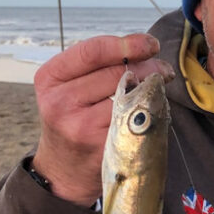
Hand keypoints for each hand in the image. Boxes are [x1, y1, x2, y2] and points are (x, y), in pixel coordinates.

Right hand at [31, 33, 172, 205]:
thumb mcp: (68, 87)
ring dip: (153, 90)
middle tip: (164, 69)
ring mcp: (81, 127)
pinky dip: (152, 113)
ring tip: (159, 88)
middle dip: (149, 66)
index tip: (151, 44)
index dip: (128, 44)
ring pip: (130, 97)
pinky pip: (137, 121)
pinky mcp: (102, 147)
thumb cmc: (72, 117)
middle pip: (116, 73)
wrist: (63, 169)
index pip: (93, 51)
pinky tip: (153, 111)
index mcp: (50, 78)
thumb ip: (96, 65)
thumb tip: (145, 49)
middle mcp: (61, 102)